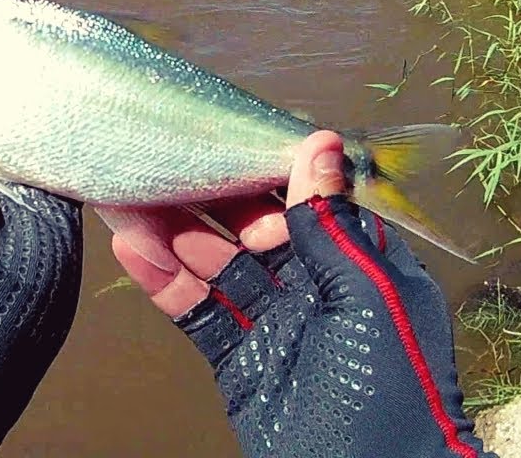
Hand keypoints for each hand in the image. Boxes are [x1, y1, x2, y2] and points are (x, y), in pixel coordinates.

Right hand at [113, 132, 495, 457]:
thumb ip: (332, 227)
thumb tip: (319, 145)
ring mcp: (275, 324)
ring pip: (217, 265)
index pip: (309, 198)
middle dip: (208, 194)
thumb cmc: (392, 393)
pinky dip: (166, 284)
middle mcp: (316, 287)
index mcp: (360, 264)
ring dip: (174, 232)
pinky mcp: (241, 361)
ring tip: (128, 194)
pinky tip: (134, 249)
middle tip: (160, 157)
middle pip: (253, 226)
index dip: (265, 165)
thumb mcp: (367, 299)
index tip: (223, 128)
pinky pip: (200, 312)